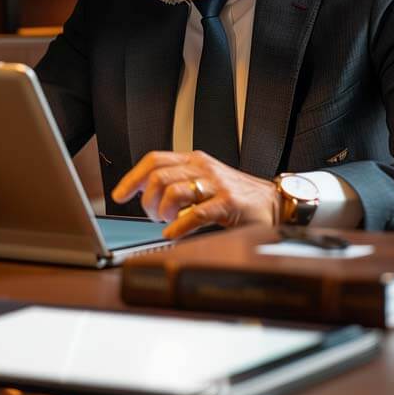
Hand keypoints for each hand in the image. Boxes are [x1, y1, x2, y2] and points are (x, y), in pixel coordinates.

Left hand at [110, 150, 280, 238]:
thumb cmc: (237, 196)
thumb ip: (179, 184)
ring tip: (167, 222)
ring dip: (162, 212)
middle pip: (159, 177)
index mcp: (194, 160)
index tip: (119, 195)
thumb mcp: (205, 182)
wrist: (275, 203)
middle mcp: (203, 167)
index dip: (132, 177)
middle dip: (147, 200)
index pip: (154, 160)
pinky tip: (172, 234)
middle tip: (152, 216)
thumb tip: (146, 196)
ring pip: (173, 192)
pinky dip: (177, 227)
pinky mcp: (228, 203)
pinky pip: (194, 214)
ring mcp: (216, 184)